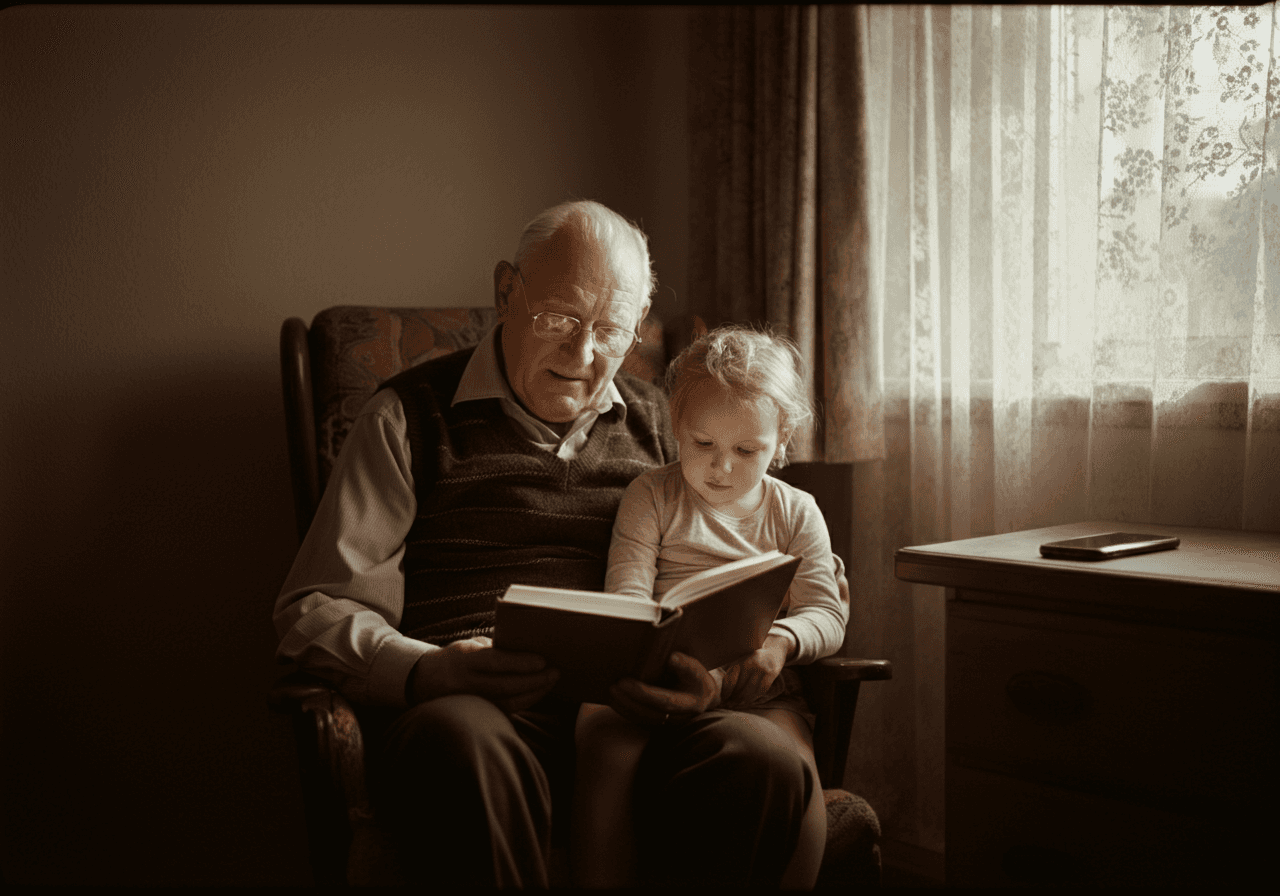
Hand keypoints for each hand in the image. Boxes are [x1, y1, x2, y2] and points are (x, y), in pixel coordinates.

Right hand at [407, 636, 558, 712]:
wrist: (424, 682)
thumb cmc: (456, 657)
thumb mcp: (469, 646)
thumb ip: (493, 647)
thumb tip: (525, 646)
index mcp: (464, 661)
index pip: (495, 662)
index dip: (520, 662)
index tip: (542, 661)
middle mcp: (466, 684)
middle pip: (506, 686)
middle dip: (534, 681)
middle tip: (555, 672)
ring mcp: (471, 702)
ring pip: (508, 703)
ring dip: (534, 694)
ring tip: (551, 682)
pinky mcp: (477, 714)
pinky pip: (506, 711)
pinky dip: (525, 702)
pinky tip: (538, 692)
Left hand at [608, 651, 718, 727]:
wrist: (701, 699)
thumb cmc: (697, 680)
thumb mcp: (697, 670)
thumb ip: (686, 664)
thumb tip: (671, 658)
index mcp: (690, 704)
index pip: (664, 701)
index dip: (644, 693)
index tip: (626, 682)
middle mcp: (678, 719)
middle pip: (649, 713)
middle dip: (629, 700)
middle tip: (613, 686)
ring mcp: (667, 725)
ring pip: (642, 720)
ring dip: (623, 707)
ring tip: (610, 691)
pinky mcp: (657, 725)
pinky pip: (639, 721)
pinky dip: (624, 711)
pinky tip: (613, 699)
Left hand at [719, 633, 791, 705]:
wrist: (774, 648)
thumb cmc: (754, 657)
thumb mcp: (742, 660)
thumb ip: (733, 672)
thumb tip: (724, 692)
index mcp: (739, 661)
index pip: (730, 680)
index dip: (726, 693)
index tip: (723, 699)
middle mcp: (750, 664)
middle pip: (739, 688)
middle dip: (734, 699)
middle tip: (730, 705)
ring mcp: (761, 669)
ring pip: (750, 692)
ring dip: (743, 701)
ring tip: (739, 705)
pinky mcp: (771, 674)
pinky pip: (761, 691)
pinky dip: (754, 698)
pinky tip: (749, 701)